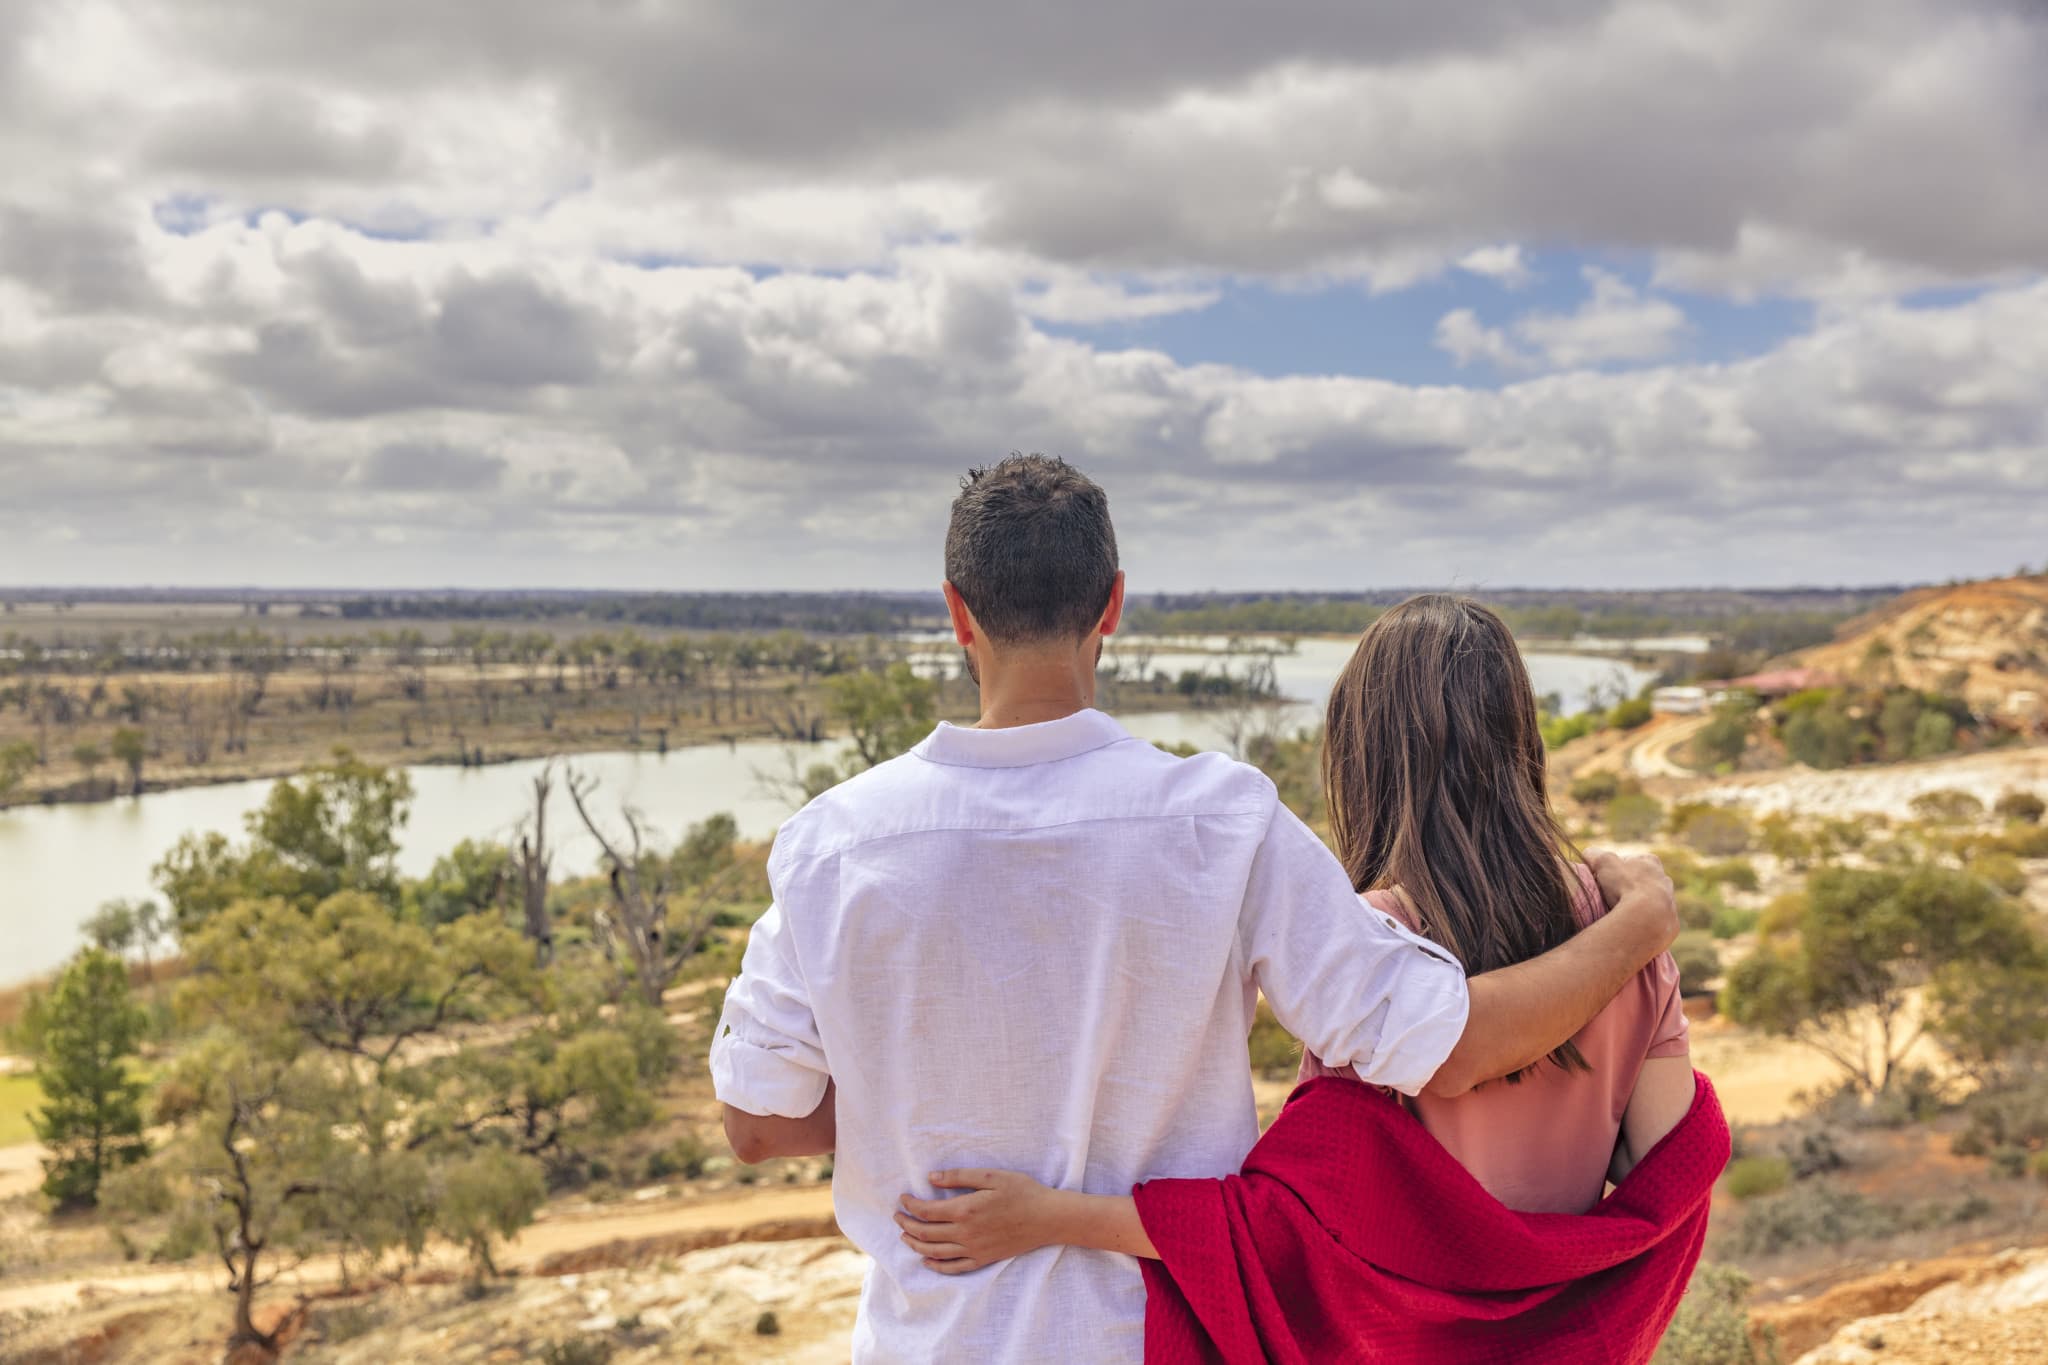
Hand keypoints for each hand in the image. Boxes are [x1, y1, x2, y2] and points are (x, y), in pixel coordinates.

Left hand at [895, 1169, 1061, 1274]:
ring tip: (905, 1236)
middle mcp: (965, 1233)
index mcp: (965, 1210)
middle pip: (925, 1233)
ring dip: (915, 1244)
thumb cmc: (1022, 1192)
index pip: (926, 1211)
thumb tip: (931, 1178)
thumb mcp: (991, 1176)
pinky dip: (936, 1265)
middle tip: (897, 1217)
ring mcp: (974, 1249)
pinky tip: (927, 1260)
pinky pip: (954, 1267)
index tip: (903, 1198)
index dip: (910, 1205)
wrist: (1047, 1218)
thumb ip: (959, 1177)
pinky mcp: (983, 1259)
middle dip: (906, 1225)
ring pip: (935, 1252)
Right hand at [1587, 849, 1677, 952]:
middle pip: (1642, 882)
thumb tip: (1588, 855)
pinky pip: (1655, 921)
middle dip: (1629, 888)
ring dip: (1638, 906)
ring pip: (1651, 901)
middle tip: (1612, 898)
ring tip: (1622, 914)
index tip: (1605, 880)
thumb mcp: (1603, 862)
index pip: (1630, 862)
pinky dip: (1644, 922)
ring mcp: (1670, 901)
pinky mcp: (1670, 923)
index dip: (1615, 870)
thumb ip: (1594, 854)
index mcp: (1650, 862)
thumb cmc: (1625, 885)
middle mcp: (1664, 880)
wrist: (1648, 917)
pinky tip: (1632, 926)